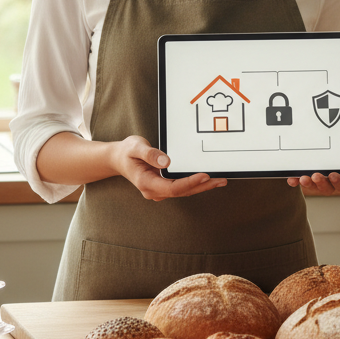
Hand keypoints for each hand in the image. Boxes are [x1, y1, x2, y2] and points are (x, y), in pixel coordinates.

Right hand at [111, 135, 226, 201]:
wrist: (119, 158)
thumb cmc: (127, 152)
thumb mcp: (135, 147)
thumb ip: (149, 154)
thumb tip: (166, 161)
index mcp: (146, 182)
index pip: (172, 188)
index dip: (189, 183)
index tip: (204, 175)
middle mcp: (154, 190)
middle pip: (182, 192)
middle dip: (202, 186)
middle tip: (220, 179)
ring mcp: (159, 190)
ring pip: (184, 191)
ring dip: (202, 186)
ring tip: (220, 180)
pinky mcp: (164, 186)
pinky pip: (182, 187)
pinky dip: (196, 184)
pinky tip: (208, 179)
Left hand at [285, 123, 339, 193]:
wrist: (328, 127)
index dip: (339, 181)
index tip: (333, 174)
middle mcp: (333, 176)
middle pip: (328, 188)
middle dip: (321, 184)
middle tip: (316, 175)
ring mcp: (319, 175)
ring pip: (314, 186)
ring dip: (309, 184)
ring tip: (303, 176)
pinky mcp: (307, 172)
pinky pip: (301, 180)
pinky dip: (296, 181)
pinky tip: (292, 178)